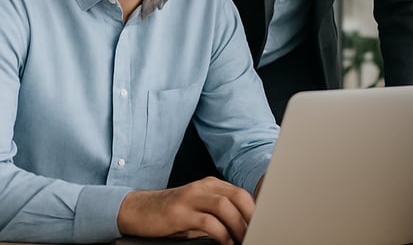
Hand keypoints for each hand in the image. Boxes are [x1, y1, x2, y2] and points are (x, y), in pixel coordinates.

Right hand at [117, 176, 255, 244]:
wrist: (139, 210)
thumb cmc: (171, 214)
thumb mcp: (198, 210)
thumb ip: (219, 214)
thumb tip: (243, 226)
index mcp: (210, 184)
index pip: (240, 193)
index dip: (254, 209)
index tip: (263, 224)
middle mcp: (203, 187)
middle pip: (237, 196)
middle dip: (250, 216)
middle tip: (256, 232)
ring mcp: (191, 197)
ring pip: (224, 206)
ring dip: (238, 225)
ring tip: (243, 239)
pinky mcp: (179, 212)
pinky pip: (207, 221)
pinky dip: (221, 233)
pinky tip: (225, 242)